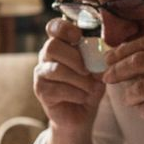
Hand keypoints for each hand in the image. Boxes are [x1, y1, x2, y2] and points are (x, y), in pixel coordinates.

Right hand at [33, 18, 105, 135]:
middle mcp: (46, 57)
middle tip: (88, 71)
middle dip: (75, 58)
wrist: (81, 115)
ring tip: (90, 88)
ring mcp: (41, 74)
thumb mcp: (98, 70)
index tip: (78, 37)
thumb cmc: (88, 88)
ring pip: (56, 69)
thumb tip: (102, 52)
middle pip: (52, 47)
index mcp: (61, 45)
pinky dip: (76, 93)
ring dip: (79, 80)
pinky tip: (82, 97)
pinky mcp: (41, 91)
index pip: (54, 27)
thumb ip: (98, 58)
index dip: (64, 28)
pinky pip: (57, 88)